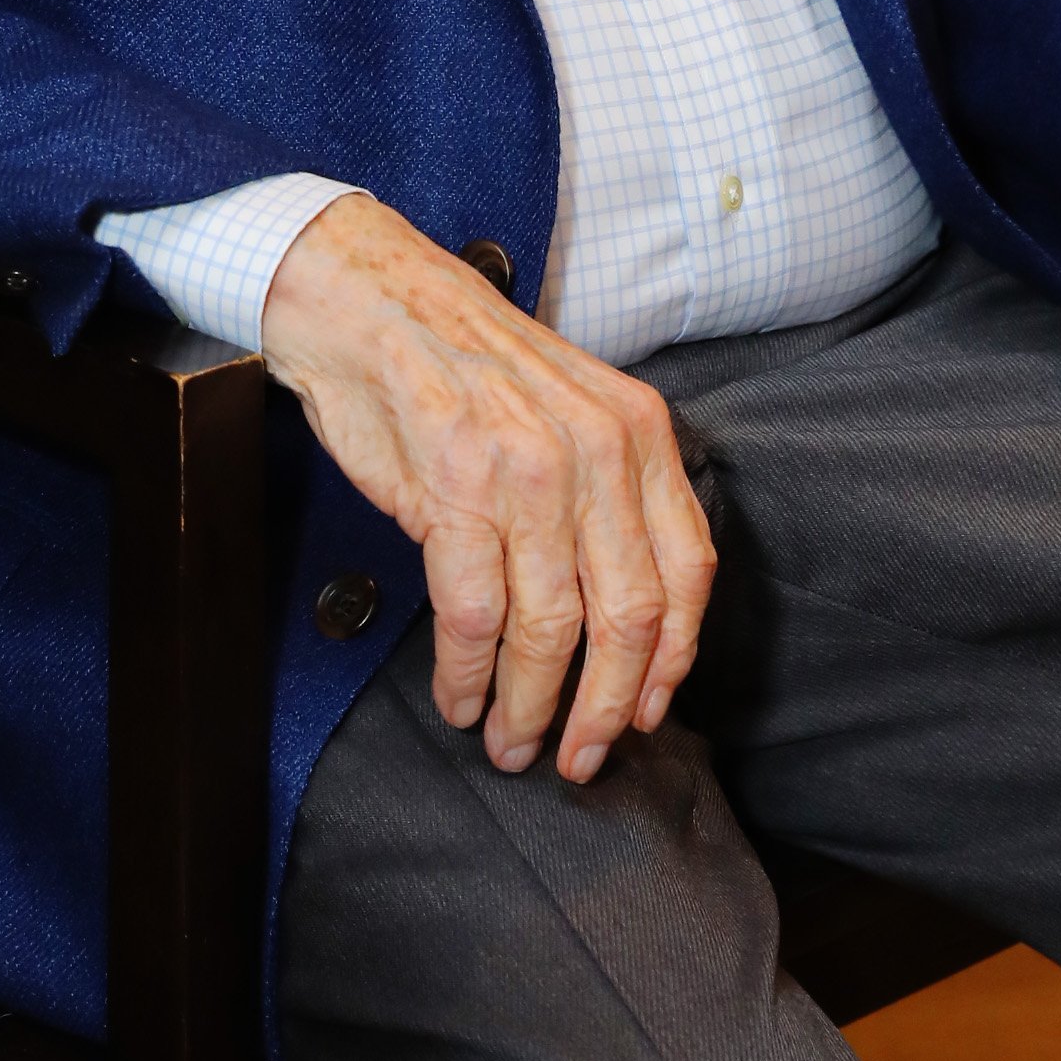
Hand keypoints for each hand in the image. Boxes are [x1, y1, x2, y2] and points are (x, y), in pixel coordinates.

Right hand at [260, 193, 715, 782]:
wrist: (372, 302)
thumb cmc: (467, 366)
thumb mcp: (572, 410)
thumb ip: (609, 498)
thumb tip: (621, 624)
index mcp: (638, 431)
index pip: (687, 571)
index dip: (670, 660)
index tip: (644, 714)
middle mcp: (596, 450)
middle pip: (629, 617)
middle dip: (603, 708)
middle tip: (576, 759)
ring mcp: (527, 468)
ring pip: (551, 629)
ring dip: (529, 707)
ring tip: (508, 740)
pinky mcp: (454, 488)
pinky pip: (473, 616)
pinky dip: (466, 675)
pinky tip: (458, 697)